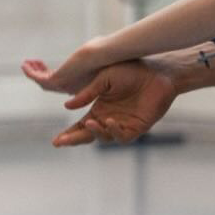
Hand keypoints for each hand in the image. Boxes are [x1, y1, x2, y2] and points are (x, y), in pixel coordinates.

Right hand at [22, 40, 108, 93]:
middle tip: (35, 64)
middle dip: (41, 73)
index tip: (45, 66)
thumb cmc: (103, 52)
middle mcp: (72, 88)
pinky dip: (30, 72)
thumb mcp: (96, 52)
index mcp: (82, 83)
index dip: (53, 74)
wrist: (101, 55)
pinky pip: (38, 78)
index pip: (64, 82)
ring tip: (27, 63)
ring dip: (34, 73)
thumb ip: (94, 51)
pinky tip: (24, 64)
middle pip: (51, 83)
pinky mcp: (56, 81)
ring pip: (43, 82)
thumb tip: (96, 42)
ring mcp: (64, 85)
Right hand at [49, 59, 178, 145]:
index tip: (56, 141)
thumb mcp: (105, 79)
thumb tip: (67, 106)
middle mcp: (108, 119)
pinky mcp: (137, 127)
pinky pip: (122, 136)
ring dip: (95, 132)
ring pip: (104, 137)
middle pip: (88, 135)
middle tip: (61, 142)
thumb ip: (88, 93)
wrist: (158, 72)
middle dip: (74, 139)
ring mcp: (123, 124)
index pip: (80, 125)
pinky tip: (110, 121)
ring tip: (90, 122)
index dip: (69, 133)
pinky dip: (114, 131)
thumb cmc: (132, 71)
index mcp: (99, 109)